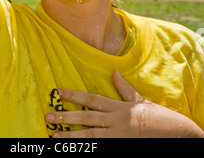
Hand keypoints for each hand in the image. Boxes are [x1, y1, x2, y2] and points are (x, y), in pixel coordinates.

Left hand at [46, 71, 203, 137]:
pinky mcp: (119, 147)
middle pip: (87, 118)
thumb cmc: (156, 116)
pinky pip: (99, 148)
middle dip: (66, 116)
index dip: (75, 95)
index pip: (92, 99)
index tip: (59, 92)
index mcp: (118, 107)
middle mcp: (115, 121)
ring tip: (55, 136)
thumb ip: (124, 88)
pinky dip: (87, 148)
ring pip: (90, 136)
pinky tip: (74, 148)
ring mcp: (117, 136)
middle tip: (48, 115)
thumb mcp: (140, 100)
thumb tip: (114, 72)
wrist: (172, 133)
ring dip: (71, 136)